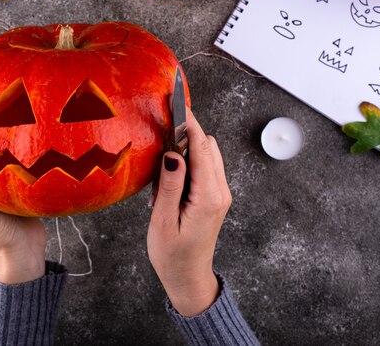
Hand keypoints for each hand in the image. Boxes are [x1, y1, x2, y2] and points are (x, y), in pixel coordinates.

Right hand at [147, 110, 231, 315]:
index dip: (188, 121)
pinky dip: (188, 163)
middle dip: (185, 133)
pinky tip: (170, 180)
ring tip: (161, 171)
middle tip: (159, 134)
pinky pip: (204, 167)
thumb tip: (173, 152)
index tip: (176, 100)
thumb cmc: (172, 255)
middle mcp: (220, 191)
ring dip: (186, 150)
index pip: (201, 146)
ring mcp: (220, 194)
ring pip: (207, 154)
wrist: (188, 278)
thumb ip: (169, 184)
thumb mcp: (163, 220)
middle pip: (207, 145)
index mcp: (208, 196)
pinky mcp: (215, 197)